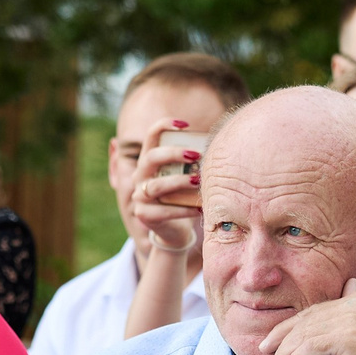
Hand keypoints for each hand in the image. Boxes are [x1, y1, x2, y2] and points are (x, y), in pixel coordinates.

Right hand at [128, 120, 206, 253]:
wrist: (174, 229)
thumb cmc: (183, 196)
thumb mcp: (185, 176)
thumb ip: (191, 161)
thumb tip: (216, 144)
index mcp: (148, 160)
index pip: (150, 136)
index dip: (164, 126)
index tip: (185, 125)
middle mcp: (139, 176)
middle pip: (151, 158)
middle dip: (173, 154)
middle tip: (196, 155)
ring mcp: (139, 196)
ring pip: (156, 186)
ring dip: (179, 182)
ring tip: (197, 181)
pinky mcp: (145, 216)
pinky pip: (164, 211)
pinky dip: (184, 209)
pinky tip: (199, 208)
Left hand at [259, 281, 355, 354]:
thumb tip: (350, 302)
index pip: (316, 310)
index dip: (293, 324)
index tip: (277, 339)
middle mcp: (351, 304)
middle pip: (304, 319)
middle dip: (280, 336)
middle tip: (264, 351)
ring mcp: (349, 319)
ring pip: (302, 335)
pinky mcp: (346, 337)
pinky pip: (308, 347)